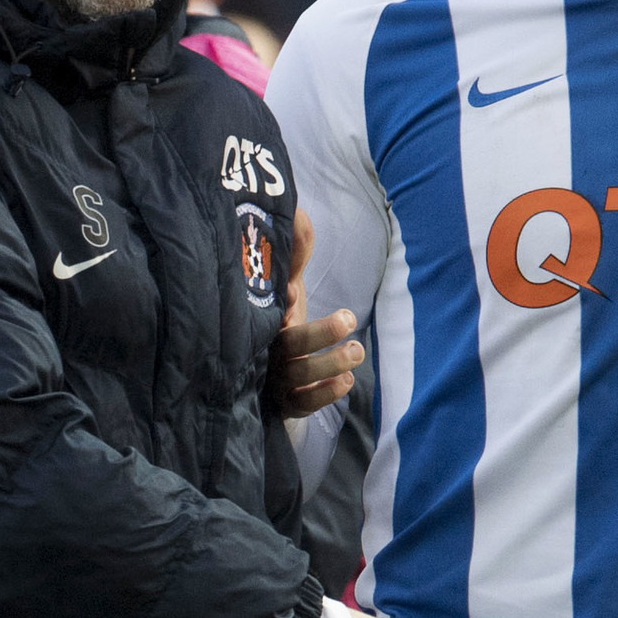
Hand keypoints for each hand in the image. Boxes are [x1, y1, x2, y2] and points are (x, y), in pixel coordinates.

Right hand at [269, 213, 362, 415]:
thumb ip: (295, 257)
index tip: (295, 294)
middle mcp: (264, 352)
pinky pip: (303, 403)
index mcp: (262, 321)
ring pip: (299, 376)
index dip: (283, 305)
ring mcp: (274, 380)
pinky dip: (324, 394)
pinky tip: (348, 381)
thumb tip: (301, 214)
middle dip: (318, 334)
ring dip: (329, 364)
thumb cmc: (279, 323)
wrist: (260, 378)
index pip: (265, 314)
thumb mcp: (286, 288)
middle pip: (288, 345)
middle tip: (348, 319)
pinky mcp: (286, 404)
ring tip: (358, 351)